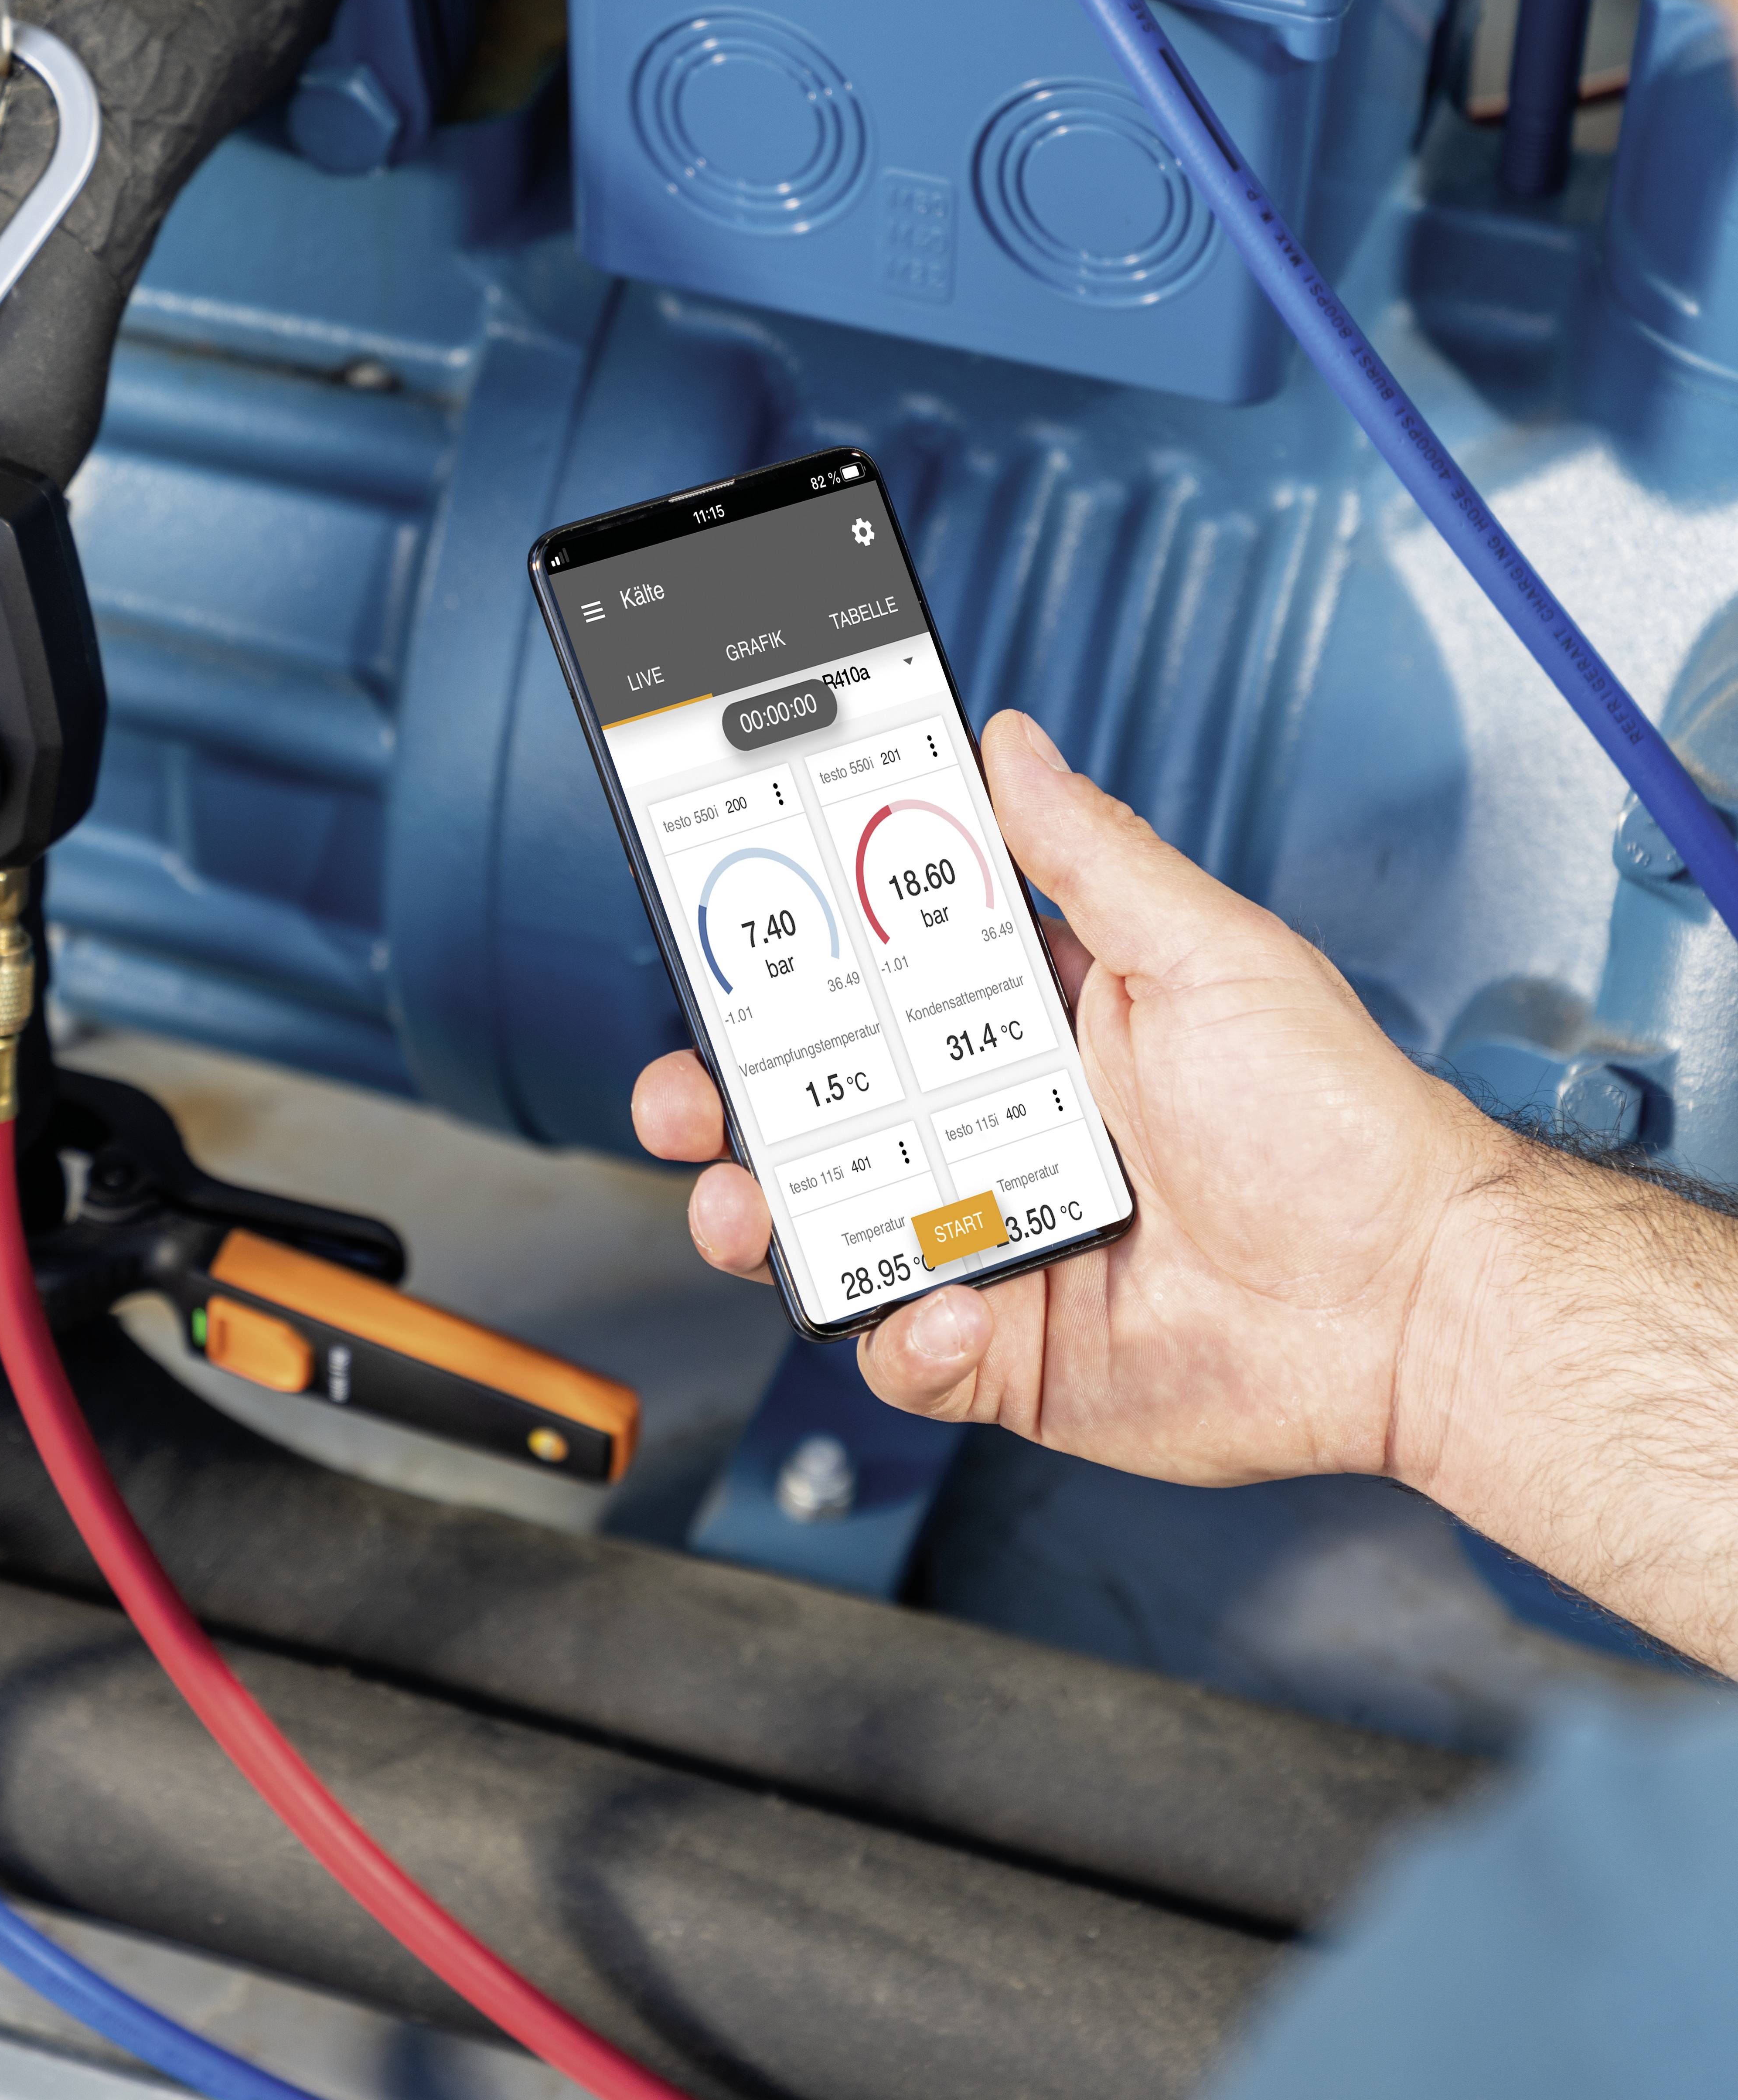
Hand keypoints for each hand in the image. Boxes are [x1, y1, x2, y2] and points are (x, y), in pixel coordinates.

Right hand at [633, 710, 1503, 1492]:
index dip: (790, 966)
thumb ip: (1091, 856)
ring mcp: (999, 1243)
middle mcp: (1003, 1133)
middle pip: (823, 1110)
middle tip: (690, 1091)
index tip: (726, 941)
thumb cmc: (1340, 1126)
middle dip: (733, 1098)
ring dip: (767, 1216)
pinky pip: (906, 1350)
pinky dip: (900, 1334)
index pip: (877, 982)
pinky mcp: (1010, 1353)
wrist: (1409, 1303)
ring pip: (834, 1230)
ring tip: (747, 1204)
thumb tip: (1012, 746)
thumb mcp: (1209, 954)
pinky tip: (941, 1307)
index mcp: (1039, 1028)